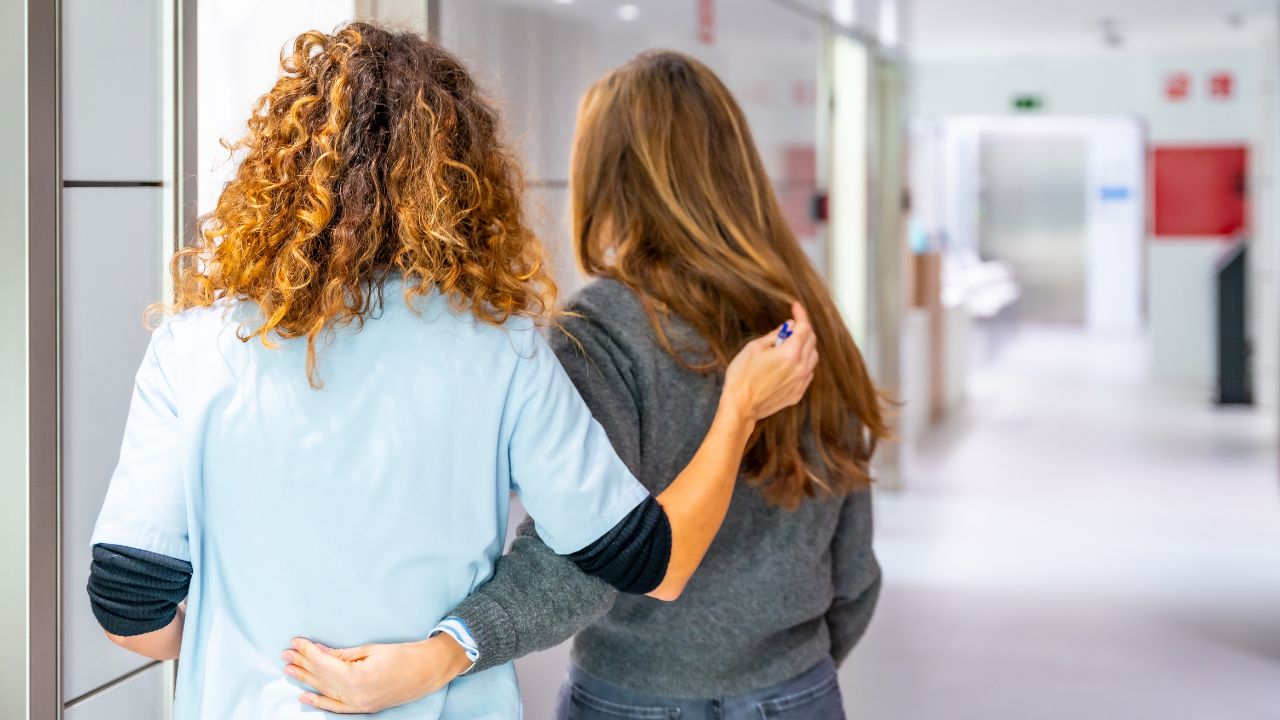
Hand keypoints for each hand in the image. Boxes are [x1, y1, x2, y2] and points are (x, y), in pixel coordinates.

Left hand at [282, 634, 471, 713]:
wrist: (427, 672)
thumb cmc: (402, 655)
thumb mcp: (370, 650)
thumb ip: (342, 655)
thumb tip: (319, 653)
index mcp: (357, 676)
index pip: (324, 662)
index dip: (308, 651)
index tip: (295, 642)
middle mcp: (355, 694)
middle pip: (321, 677)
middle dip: (302, 664)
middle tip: (285, 654)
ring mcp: (359, 704)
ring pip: (325, 691)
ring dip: (305, 679)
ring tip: (288, 669)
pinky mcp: (363, 708)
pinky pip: (336, 706)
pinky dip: (319, 701)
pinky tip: (303, 695)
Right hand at [721, 302, 818, 423]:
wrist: (741, 406)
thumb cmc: (742, 376)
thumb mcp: (754, 348)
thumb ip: (774, 335)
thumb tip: (787, 327)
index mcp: (790, 353)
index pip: (804, 327)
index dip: (801, 314)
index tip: (796, 307)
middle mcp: (800, 367)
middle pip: (812, 340)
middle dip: (802, 329)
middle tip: (788, 327)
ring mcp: (801, 382)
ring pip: (813, 357)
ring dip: (805, 346)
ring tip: (789, 345)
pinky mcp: (798, 393)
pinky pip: (808, 373)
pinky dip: (804, 363)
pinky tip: (790, 363)